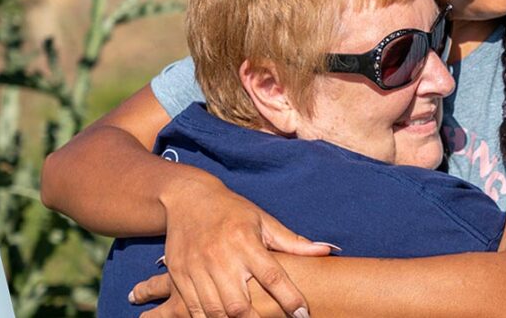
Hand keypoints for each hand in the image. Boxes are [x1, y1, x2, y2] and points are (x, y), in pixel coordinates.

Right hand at [143, 179, 332, 316]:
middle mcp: (220, 257)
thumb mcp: (264, 221)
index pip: (272, 276)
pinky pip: (192, 308)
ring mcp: (196, 268)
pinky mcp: (179, 275)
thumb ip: (293, 242)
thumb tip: (326, 251)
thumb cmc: (233, 211)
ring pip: (215, 311)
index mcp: (245, 242)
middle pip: (238, 303)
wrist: (188, 199)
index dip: (289, 299)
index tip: (303, 315)